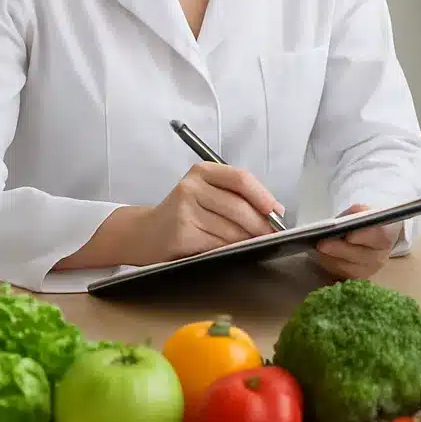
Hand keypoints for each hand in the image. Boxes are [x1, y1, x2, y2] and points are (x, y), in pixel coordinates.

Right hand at [131, 162, 284, 263]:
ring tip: (255, 243)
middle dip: (260, 223)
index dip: (263, 196)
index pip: (241, 179)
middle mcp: (191, 187)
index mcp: (202, 171)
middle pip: (238, 205)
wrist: (144, 233)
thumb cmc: (184, 212)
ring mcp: (184, 210)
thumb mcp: (207, 193)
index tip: (277, 211)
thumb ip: (236, 196)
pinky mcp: (181, 234)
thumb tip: (275, 211)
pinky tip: (234, 250)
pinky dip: (231, 248)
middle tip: (271, 234)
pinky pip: (217, 243)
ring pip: (230, 228)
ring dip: (248, 239)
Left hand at [313, 203, 399, 279]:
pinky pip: (341, 274)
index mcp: (387, 236)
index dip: (364, 236)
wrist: (372, 239)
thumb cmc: (367, 223)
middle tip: (322, 244)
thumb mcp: (365, 212)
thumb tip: (348, 217)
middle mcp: (380, 257)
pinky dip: (329, 264)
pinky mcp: (356, 279)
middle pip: (360, 255)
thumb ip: (357, 213)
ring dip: (331, 258)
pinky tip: (320, 256)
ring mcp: (369, 271)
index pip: (379, 236)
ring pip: (348, 268)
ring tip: (317, 249)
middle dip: (340, 249)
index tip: (349, 235)